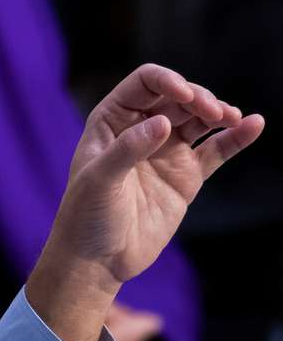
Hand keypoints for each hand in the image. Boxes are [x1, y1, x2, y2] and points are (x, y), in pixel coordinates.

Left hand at [27, 64, 263, 340]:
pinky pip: (216, 150)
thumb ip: (128, 149)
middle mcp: (140, 129)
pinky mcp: (186, 176)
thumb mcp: (99, 180)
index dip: (167, 81)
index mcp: (111, 120)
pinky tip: (254, 124)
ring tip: (230, 117)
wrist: (99, 259)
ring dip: (217, 112)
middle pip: (177, 97)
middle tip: (214, 112)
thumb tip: (161, 122)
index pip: (144, 84)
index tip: (186, 96)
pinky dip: (235, 137)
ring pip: (198, 120)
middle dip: (198, 97)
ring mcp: (165, 152)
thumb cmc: (86, 216)